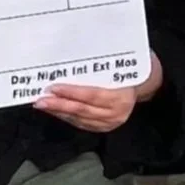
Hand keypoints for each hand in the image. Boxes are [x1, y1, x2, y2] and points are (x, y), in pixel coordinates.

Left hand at [35, 52, 162, 132]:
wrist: (143, 82)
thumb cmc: (128, 69)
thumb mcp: (118, 63)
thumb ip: (98, 65)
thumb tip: (70, 56)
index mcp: (122, 95)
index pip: (92, 95)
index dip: (71, 92)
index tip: (54, 87)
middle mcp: (117, 112)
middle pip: (82, 109)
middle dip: (59, 104)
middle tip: (41, 99)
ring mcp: (110, 122)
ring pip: (79, 118)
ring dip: (59, 111)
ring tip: (43, 104)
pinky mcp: (103, 127)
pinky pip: (80, 123)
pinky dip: (65, 116)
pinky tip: (55, 109)